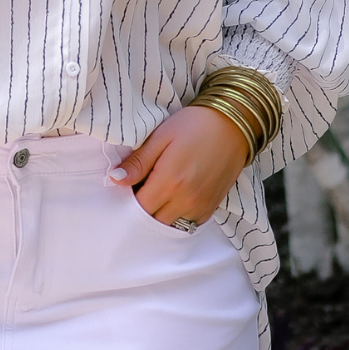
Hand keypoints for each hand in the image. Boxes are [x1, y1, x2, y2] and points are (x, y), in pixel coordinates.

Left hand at [110, 106, 248, 225]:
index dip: (128, 201)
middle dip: (142, 210)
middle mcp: (185, 199)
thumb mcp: (160, 137)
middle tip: (142, 190)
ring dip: (160, 216)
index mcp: (169, 181)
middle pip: (153, 221)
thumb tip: (115, 179)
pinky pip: (189, 224)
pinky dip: (178, 218)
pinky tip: (174, 200)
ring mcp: (200, 206)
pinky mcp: (212, 207)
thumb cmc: (194, 125)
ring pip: (170, 225)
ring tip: (158, 195)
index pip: (138, 208)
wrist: (234, 123)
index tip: (129, 187)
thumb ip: (138, 162)